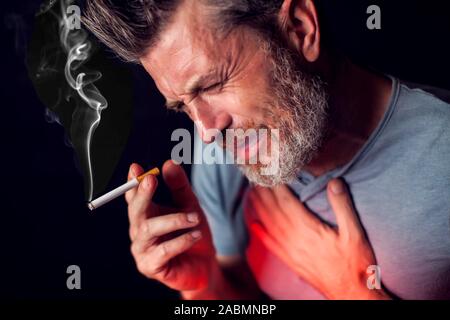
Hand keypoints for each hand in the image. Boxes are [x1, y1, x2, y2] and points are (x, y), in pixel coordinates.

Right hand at [126, 160, 215, 291]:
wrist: (204, 265)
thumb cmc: (193, 234)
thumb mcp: (190, 205)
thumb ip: (179, 186)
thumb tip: (169, 163)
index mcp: (146, 214)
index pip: (134, 196)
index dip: (133, 182)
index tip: (136, 168)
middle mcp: (139, 231)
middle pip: (135, 211)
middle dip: (142, 194)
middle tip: (152, 179)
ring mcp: (142, 250)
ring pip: (148, 230)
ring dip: (173, 220)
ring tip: (194, 217)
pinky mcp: (150, 267)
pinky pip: (162, 251)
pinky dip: (180, 241)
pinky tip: (196, 235)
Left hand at [246, 179, 389, 299]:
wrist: (351, 294)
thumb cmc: (355, 264)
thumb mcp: (354, 233)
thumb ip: (343, 206)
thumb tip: (334, 182)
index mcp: (308, 229)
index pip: (286, 202)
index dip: (276, 185)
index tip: (270, 171)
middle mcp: (294, 239)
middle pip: (274, 211)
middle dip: (264, 192)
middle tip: (256, 176)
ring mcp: (290, 251)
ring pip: (270, 224)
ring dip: (260, 207)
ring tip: (252, 192)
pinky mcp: (291, 261)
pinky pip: (271, 244)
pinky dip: (261, 233)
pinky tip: (254, 225)